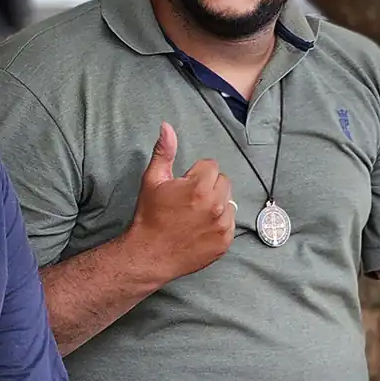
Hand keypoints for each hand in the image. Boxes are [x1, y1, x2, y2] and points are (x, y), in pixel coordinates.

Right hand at [122, 122, 233, 285]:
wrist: (149, 254)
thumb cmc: (149, 216)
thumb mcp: (152, 181)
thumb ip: (164, 152)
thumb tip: (167, 126)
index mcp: (199, 187)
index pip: (210, 166)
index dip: (195, 174)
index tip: (184, 186)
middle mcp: (215, 205)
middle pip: (223, 181)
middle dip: (208, 186)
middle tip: (189, 200)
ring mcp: (222, 225)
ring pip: (228, 202)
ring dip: (216, 204)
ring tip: (195, 215)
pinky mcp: (225, 242)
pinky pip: (230, 222)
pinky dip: (219, 223)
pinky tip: (200, 228)